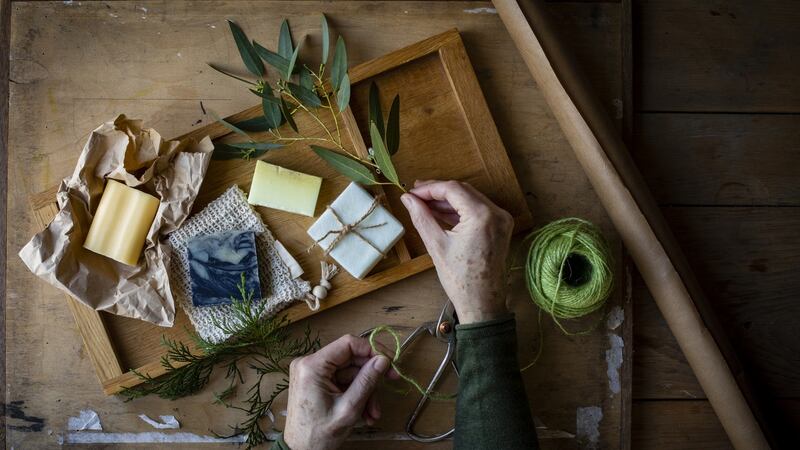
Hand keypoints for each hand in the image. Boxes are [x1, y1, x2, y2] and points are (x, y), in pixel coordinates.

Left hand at [283, 335, 391, 449]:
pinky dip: (355, 394)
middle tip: (390, 385)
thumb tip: (384, 359)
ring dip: (365, 391)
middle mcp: (309, 363)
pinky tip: (364, 413)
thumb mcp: (349, 409)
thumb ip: (367, 381)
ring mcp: (311, 372)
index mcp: (312, 366)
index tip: (390, 362)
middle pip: (351, 359)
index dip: (372, 350)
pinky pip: (342, 381)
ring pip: (349, 372)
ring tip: (373, 413)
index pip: (348, 343)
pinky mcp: (315, 381)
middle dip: (370, 377)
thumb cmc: (319, 435)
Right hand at [401, 180, 513, 323]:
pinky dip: (459, 211)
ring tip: (424, 203)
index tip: (412, 191)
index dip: (429, 188)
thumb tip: (407, 198)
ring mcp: (501, 220)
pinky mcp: (500, 228)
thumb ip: (421, 217)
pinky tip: (441, 212)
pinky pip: (477, 211)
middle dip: (438, 192)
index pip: (453, 189)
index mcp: (482, 216)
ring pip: (470, 199)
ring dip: (448, 201)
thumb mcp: (436, 245)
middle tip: (416, 194)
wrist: (482, 303)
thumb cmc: (460, 279)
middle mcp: (497, 213)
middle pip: (463, 191)